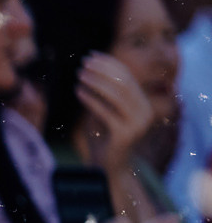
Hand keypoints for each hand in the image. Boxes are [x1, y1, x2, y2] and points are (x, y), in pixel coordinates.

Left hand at [78, 52, 155, 170]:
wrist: (107, 166)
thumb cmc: (102, 137)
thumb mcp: (102, 110)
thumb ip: (102, 93)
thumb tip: (91, 67)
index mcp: (142, 103)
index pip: (127, 77)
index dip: (110, 64)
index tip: (91, 55)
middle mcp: (145, 112)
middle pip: (123, 83)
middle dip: (102, 70)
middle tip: (83, 63)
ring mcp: (137, 124)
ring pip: (117, 95)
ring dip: (96, 82)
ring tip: (79, 75)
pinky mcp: (125, 134)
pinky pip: (106, 112)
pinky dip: (91, 100)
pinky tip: (78, 92)